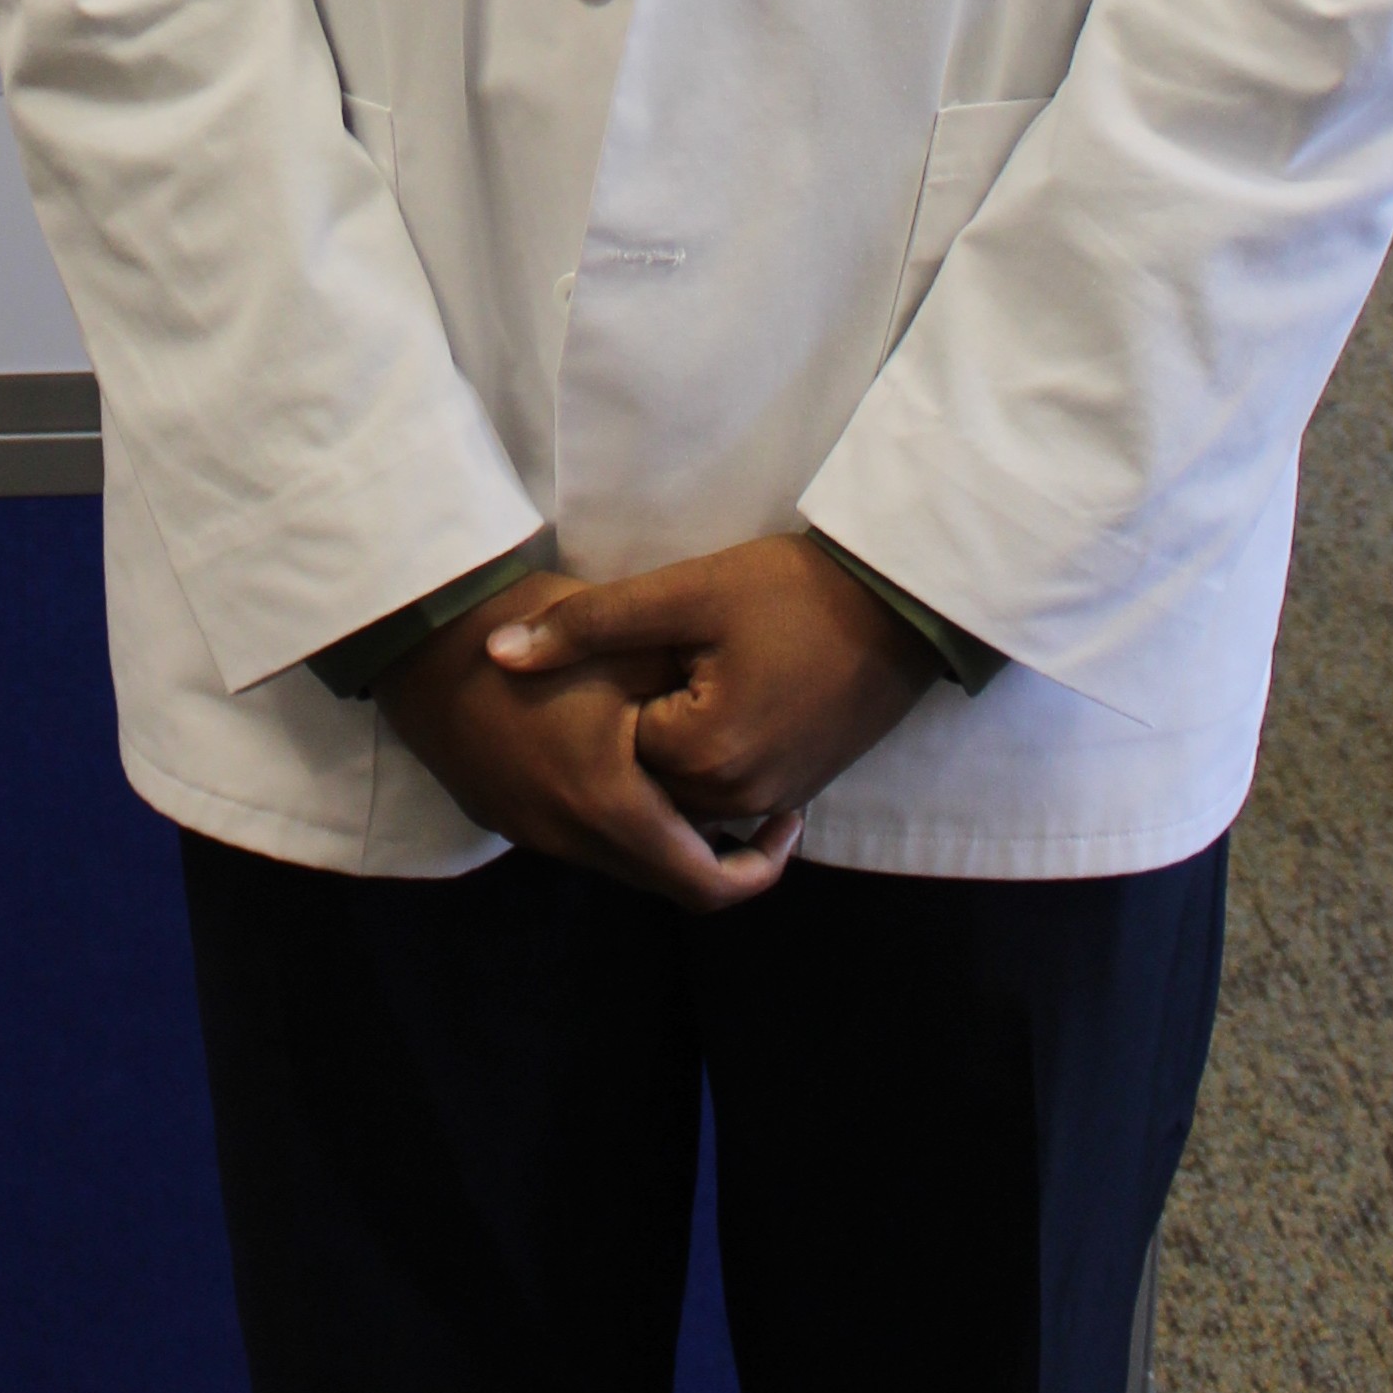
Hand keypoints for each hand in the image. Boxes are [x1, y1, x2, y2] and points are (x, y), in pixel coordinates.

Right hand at [378, 568, 801, 912]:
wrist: (419, 631)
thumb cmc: (531, 630)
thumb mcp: (631, 649)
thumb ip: (695, 702)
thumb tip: (749, 729)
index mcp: (609, 806)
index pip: (706, 886)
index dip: (762, 867)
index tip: (785, 819)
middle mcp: (568, 838)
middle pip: (666, 881)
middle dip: (717, 853)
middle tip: (751, 803)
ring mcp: (529, 833)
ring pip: (622, 862)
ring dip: (664, 836)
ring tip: (691, 777)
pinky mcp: (502, 816)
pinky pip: (579, 839)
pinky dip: (617, 820)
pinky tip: (624, 763)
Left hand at [486, 535, 939, 832]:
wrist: (897, 604)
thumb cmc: (790, 590)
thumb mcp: (682, 592)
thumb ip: (588, 627)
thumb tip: (495, 656)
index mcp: (703, 756)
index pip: (610, 747)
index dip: (606, 692)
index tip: (627, 646)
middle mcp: (738, 799)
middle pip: (645, 775)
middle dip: (633, 722)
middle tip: (652, 655)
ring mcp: (773, 802)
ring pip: (683, 784)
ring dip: (670, 736)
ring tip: (681, 666)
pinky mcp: (797, 792)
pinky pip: (725, 788)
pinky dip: (707, 749)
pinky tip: (713, 688)